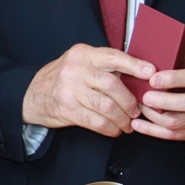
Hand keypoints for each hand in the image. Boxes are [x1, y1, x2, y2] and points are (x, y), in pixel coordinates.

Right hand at [22, 44, 150, 136]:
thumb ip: (104, 66)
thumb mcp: (81, 63)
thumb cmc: (65, 78)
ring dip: (122, 118)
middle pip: (113, 85)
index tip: (151, 73)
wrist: (34, 95)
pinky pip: (96, 121)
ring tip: (128, 123)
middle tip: (137, 110)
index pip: (113, 57)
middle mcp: (76, 69)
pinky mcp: (68, 110)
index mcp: (83, 54)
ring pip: (106, 107)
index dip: (134, 65)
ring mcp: (70, 90)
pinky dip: (110, 128)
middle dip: (130, 101)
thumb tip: (140, 77)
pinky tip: (114, 129)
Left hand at [130, 58, 184, 141]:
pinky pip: (171, 135)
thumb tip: (150, 56)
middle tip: (145, 97)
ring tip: (139, 107)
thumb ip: (177, 60)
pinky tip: (137, 123)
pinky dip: (151, 130)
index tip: (153, 79)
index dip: (175, 79)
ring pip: (179, 122)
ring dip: (155, 116)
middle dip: (165, 101)